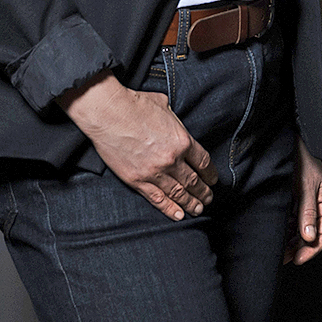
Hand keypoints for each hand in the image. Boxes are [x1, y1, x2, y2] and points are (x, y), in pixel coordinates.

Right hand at [60, 73, 216, 219]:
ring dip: (190, 203)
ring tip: (198, 209)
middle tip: (208, 198)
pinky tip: (178, 215)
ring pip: (178, 193)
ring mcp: (154, 172)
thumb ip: (174, 121)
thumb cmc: (134, 105)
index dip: (210, 174)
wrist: (108, 114)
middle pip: (193, 181)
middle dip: (203, 192)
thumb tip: (175, 124)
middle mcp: (172, 159)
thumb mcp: (165, 106)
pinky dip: (169, 209)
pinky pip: (157, 199)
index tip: (213, 180)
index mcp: (182, 140)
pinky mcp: (137, 180)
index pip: (203, 162)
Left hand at [283, 140, 321, 264]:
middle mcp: (316, 205)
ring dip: (290, 241)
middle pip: (311, 234)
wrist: (290, 140)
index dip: (312, 249)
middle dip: (299, 248)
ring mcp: (303, 202)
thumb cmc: (302, 158)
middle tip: (284, 258)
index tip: (298, 259)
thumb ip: (307, 211)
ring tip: (278, 250)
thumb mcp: (305, 186)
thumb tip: (309, 237)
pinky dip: (284, 229)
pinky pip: (290, 220)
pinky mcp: (292, 199)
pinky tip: (276, 235)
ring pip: (299, 229)